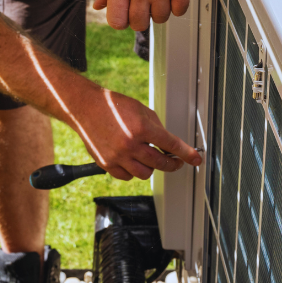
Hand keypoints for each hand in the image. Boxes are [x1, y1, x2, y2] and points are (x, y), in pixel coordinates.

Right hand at [71, 87, 202, 179]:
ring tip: (148, 158)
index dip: (186, 154)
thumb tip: (167, 144)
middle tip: (174, 161)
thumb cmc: (113, 106)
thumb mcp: (141, 110)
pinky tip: (132, 161)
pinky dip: (133, 171)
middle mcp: (130, 144)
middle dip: (172, 163)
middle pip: (160, 163)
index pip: (171, 145)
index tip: (195, 159)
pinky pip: (127, 176)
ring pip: (145, 173)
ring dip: (151, 167)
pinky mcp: (106, 164)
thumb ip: (156, 128)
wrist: (85, 108)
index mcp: (142, 128)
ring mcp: (117, 156)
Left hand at [95, 0, 214, 30]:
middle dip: (142, 17)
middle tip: (146, 2)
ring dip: (161, 9)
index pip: (116, 20)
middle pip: (139, 24)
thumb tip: (98, 5)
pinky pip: (179, 10)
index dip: (122, 20)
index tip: (127, 14)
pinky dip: (178, 4)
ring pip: (161, 18)